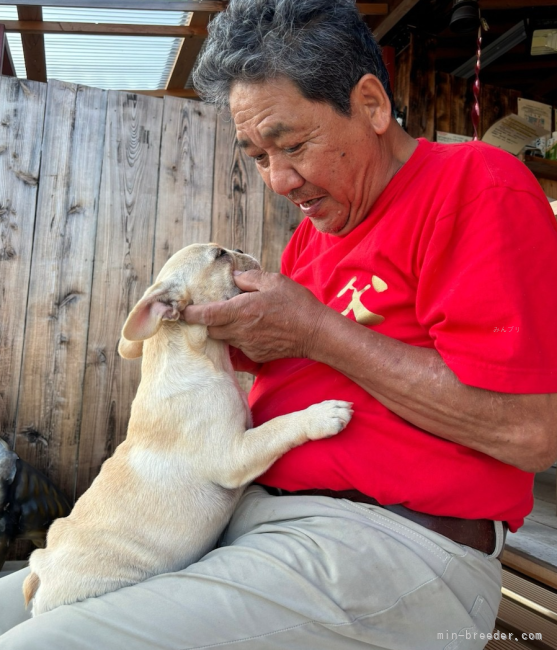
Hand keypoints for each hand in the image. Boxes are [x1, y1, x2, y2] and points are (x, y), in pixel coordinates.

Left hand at [182, 271, 328, 363]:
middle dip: (206, 322)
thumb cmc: (297, 304)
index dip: (190, 313)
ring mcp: (247, 346)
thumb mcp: (274, 281)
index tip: (181, 309)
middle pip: (210, 330)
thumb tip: (235, 276)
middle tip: (207, 310)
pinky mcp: (255, 356)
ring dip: (223, 330)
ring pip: (224, 339)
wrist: (316, 333)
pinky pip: (238, 347)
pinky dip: (238, 338)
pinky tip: (249, 329)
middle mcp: (240, 331)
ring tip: (232, 318)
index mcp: (241, 311)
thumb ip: (250, 278)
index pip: (205, 315)